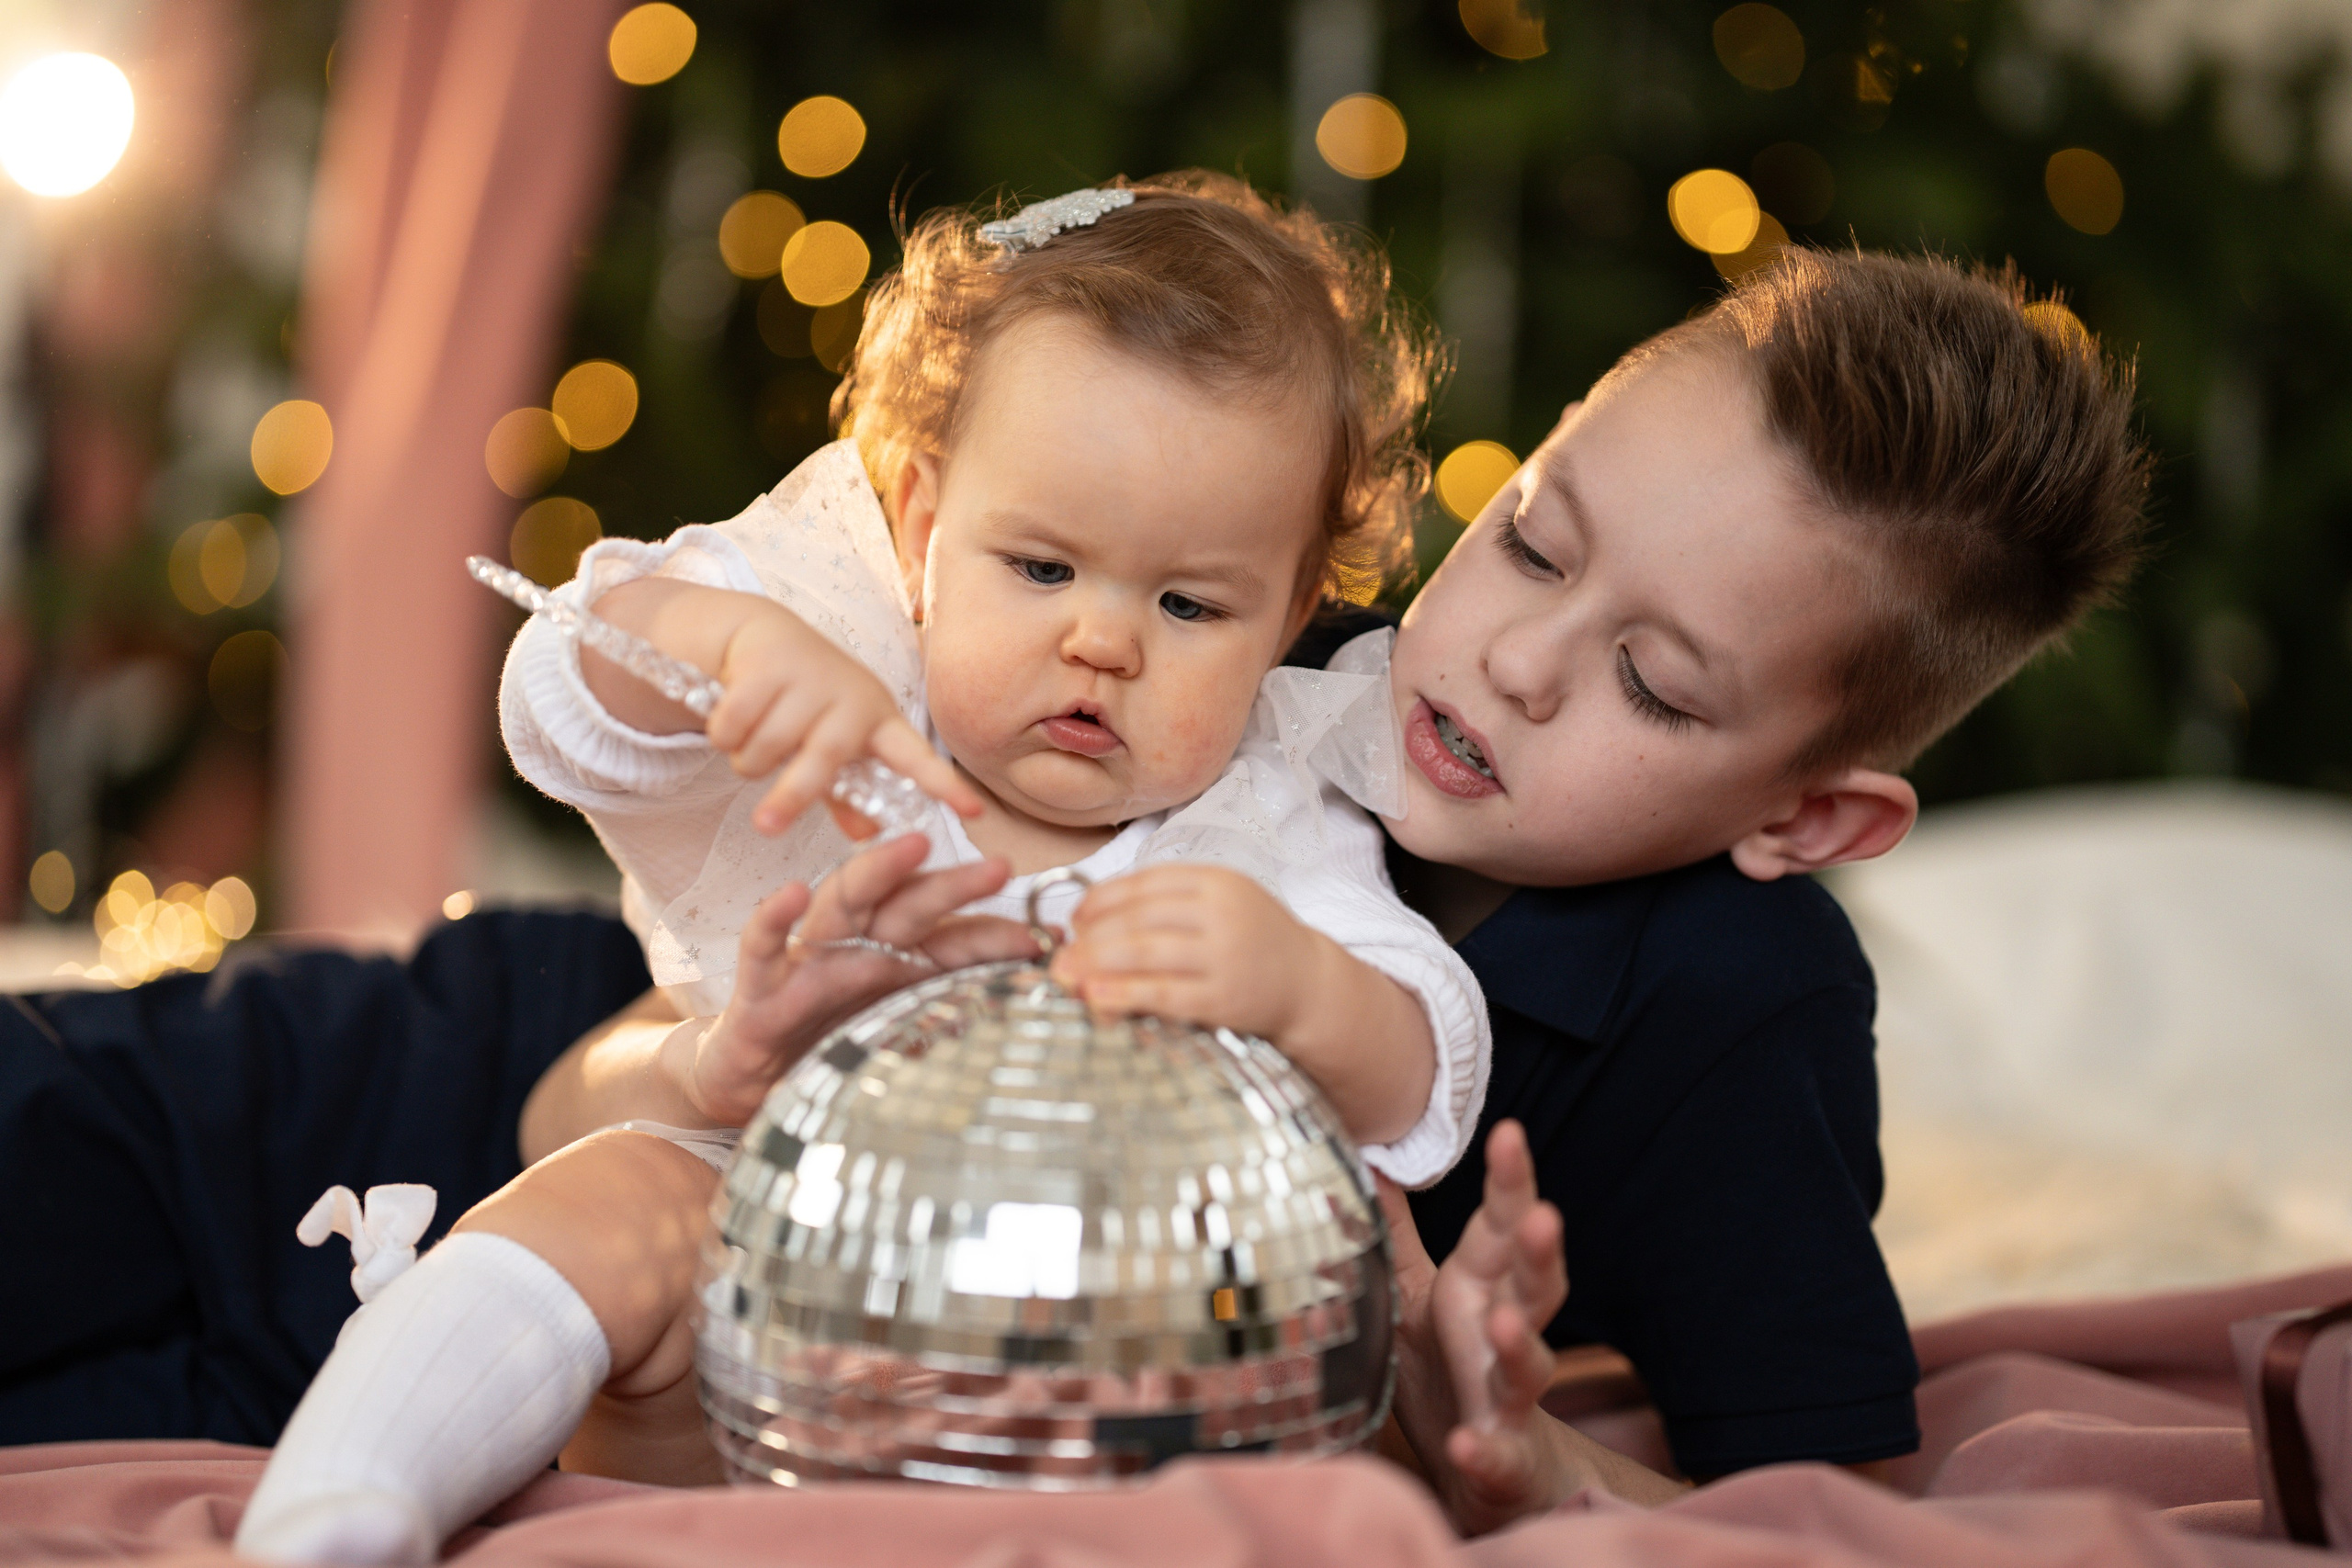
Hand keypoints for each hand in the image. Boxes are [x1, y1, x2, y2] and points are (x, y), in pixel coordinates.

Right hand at [671, 834, 1038, 1124]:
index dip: (992, 935)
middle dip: (952, 885)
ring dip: (877, 872)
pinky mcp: (760, 988)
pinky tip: (792, 893)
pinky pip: (763, 945)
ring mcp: (807, 963)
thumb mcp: (894, 1035)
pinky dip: (775, 918)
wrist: (748, 1085)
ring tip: (914, 845)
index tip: (1042, 936)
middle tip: (999, 867)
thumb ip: (947, 1017)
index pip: (949, 939)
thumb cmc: (825, 1047)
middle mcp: (855, 950)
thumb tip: (1020, 1008)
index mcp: (893, 964)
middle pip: (906, 905)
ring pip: (842, 904)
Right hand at [702, 605, 979, 835]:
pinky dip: (725, 735)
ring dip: (748, 760)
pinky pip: (734, 728)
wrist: (763, 634)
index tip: (974, 812)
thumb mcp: (833, 744)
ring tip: (753, 741)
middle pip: (823, 760)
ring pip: (767, 750)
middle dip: (791, 796)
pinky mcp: (766, 665)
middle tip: (766, 826)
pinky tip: (732, 716)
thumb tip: (868, 833)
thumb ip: (847, 793)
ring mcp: (809, 679)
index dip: (944, 785)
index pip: (916, 757)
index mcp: (878, 721)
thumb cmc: (808, 703)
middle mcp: (851, 698)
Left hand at [1050, 864, 1434, 1144]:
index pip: (1144, 883)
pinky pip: (1164, 994)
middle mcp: (1221, 912)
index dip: (1100, 900)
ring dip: (1096, 964)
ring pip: (1145, 952)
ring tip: (1066, 975)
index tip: (1076, 918)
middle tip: (1059, 955)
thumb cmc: (1253, 944)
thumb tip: (1089, 918)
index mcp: (1216, 880)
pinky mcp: (1225, 997)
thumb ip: (1167, 904)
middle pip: (1139, 917)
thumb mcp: (1220, 905)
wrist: (1310, 985)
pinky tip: (1097, 998)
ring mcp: (1224, 955)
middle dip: (1090, 937)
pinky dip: (1125, 994)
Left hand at [1384, 1120, 1583, 1535]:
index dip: (1511, 1182)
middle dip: (1540, 1252)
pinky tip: (1469, 1444)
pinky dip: (1486, 1451)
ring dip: (1520, 1344)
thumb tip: (1371, 1162)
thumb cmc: (1454, 1369)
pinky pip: (1498, 1456)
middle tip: (1540, 1215)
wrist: (1495, 1475)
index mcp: (1483, 1288)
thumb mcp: (1419, 1294)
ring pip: (1530, 1367)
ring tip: (1503, 1319)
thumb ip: (1398, 1233)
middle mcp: (1506, 1335)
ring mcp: (1511, 1400)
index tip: (1509, 1132)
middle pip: (1536, 1286)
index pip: (1503, 1228)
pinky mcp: (1504, 1461)